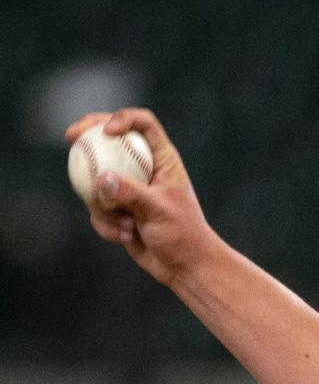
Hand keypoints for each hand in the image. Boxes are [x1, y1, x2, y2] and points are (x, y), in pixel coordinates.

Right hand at [66, 108, 216, 287]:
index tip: (106, 130)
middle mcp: (144, 168)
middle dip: (89, 133)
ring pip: (97, 179)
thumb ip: (130, 193)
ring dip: (105, 206)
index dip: (123, 118)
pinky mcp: (116, 207)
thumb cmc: (182, 234)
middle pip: (111, 138)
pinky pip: (96, 208)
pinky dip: (106, 224)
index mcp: (162, 159)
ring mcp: (127, 186)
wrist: (183, 266)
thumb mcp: (158, 211)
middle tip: (71, 136)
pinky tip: (125, 238)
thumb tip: (101, 177)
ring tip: (129, 226)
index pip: (144, 124)